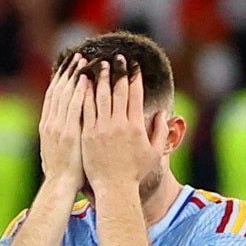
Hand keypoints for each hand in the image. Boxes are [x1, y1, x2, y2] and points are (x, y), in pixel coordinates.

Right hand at [38, 54, 88, 190]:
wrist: (60, 186)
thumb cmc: (64, 171)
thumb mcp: (57, 149)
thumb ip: (62, 133)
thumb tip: (68, 123)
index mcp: (47, 126)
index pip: (53, 96)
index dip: (60, 78)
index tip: (69, 65)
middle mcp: (50, 123)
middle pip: (58, 90)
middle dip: (67, 71)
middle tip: (77, 55)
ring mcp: (58, 127)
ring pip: (65, 95)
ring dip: (74, 75)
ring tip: (84, 59)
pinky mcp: (69, 132)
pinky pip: (75, 107)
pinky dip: (79, 91)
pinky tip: (86, 78)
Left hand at [81, 56, 164, 191]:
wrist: (113, 188)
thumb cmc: (135, 172)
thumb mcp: (154, 152)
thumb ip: (159, 131)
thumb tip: (162, 114)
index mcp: (135, 125)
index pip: (135, 95)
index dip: (134, 78)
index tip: (134, 65)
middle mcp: (118, 124)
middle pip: (117, 91)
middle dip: (118, 72)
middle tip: (117, 57)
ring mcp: (101, 129)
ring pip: (100, 97)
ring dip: (100, 78)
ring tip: (99, 64)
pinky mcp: (87, 135)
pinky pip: (85, 110)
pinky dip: (85, 94)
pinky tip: (83, 83)